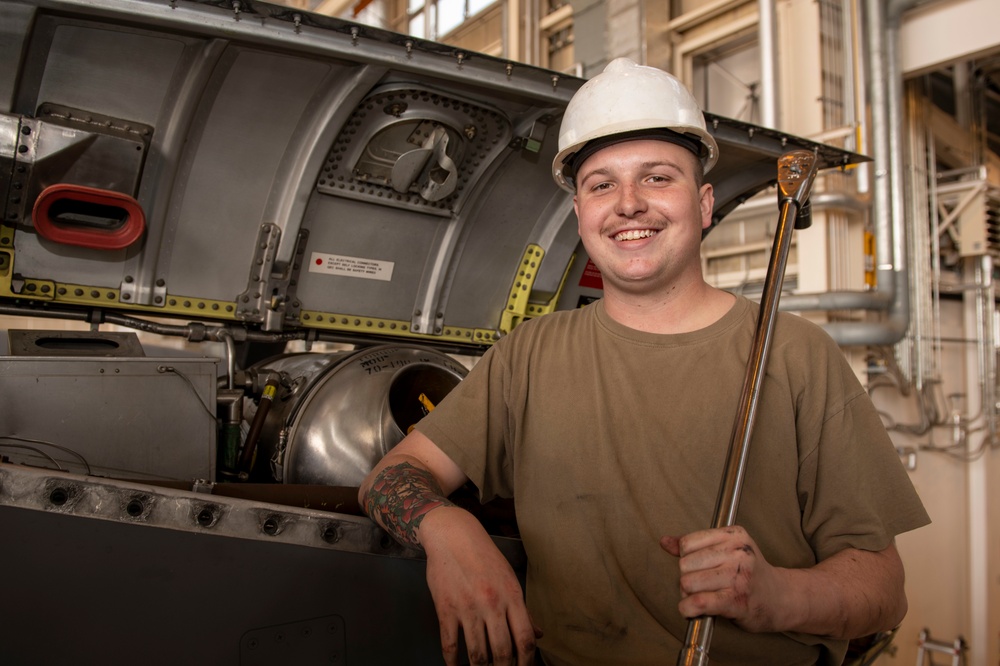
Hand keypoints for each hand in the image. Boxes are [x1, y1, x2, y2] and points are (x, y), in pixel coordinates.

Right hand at [421, 506, 542, 664]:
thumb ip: (523, 609)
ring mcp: (468, 608)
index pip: (525, 638)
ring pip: (477, 653)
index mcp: (511, 596)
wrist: (453, 535)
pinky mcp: (445, 609)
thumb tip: (537, 634)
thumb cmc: (483, 556)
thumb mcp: (509, 578)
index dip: (527, 662)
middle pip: (502, 651)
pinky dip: (453, 661)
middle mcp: (492, 604)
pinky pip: (450, 644)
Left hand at [660, 526, 787, 632]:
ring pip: (688, 583)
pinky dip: (688, 608)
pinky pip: (699, 602)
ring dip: (688, 595)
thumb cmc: (749, 574)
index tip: (699, 568)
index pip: (687, 544)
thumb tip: (664, 541)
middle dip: (687, 578)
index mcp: (733, 535)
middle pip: (685, 564)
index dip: (686, 559)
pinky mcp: (737, 600)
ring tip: (703, 597)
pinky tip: (690, 610)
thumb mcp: (726, 551)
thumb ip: (694, 546)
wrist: (781, 598)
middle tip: (702, 586)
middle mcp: (738, 552)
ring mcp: (739, 576)